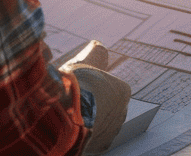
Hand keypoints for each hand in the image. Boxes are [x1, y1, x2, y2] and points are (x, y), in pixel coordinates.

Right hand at [61, 41, 131, 155]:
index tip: (80, 90)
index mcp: (122, 90)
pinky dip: (83, 137)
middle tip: (74, 105)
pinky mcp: (101, 146)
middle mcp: (122, 112)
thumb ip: (94, 53)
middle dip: (93, 108)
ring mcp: (112, 131)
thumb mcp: (86, 62)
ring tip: (70, 118)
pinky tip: (71, 131)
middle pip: (106, 109)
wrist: (69, 112)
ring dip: (88, 123)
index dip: (92, 90)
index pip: (109, 90)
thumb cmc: (78, 85)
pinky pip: (92, 141)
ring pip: (100, 126)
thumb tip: (98, 44)